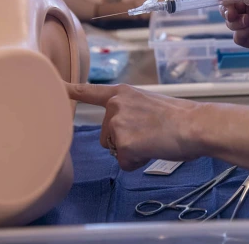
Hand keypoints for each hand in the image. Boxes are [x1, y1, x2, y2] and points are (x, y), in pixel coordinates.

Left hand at [65, 83, 202, 170]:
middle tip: (150, 133)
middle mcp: (115, 106)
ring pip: (115, 149)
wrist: (194, 125)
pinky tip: (152, 149)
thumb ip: (131, 111)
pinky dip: (137, 161)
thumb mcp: (149, 104)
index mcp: (122, 93)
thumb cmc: (180, 117)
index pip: (90, 91)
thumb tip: (127, 130)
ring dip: (131, 151)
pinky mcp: (122, 143)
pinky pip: (124, 163)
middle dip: (124, 140)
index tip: (53, 85)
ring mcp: (117, 124)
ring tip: (153, 140)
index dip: (69, 90)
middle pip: (106, 135)